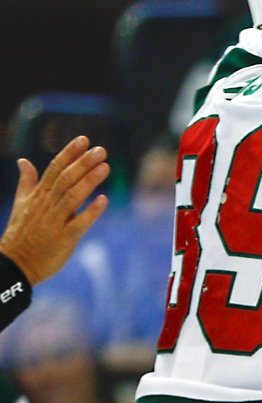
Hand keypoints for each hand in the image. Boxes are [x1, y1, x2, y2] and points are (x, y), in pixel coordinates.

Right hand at [0, 136, 109, 284]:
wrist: (15, 264)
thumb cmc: (21, 233)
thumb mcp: (21, 204)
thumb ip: (27, 182)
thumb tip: (23, 161)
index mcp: (38, 195)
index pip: (54, 169)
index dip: (69, 153)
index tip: (84, 139)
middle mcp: (46, 205)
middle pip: (65, 179)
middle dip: (83, 163)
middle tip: (101, 150)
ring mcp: (54, 221)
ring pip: (72, 197)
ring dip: (89, 182)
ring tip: (106, 167)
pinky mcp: (63, 238)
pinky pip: (78, 223)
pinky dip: (90, 212)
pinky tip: (104, 200)